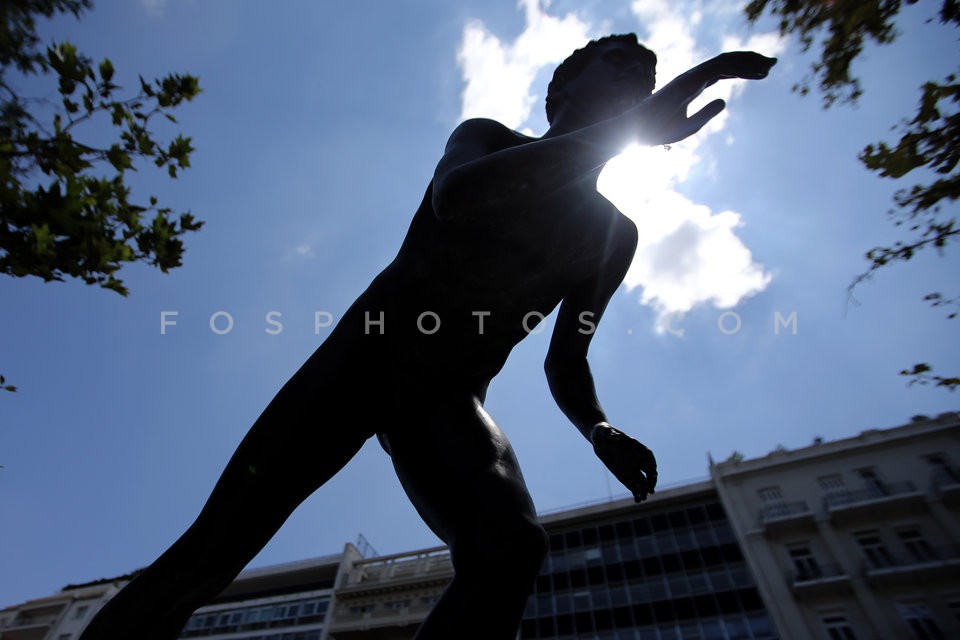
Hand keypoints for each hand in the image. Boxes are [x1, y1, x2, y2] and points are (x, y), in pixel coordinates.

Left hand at [591, 423, 657, 501]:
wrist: (599, 438)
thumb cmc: (603, 431)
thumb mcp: (604, 431)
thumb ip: (610, 434)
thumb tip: (616, 436)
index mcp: (635, 447)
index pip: (648, 456)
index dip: (651, 464)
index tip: (653, 471)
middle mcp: (636, 459)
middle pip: (648, 471)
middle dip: (650, 480)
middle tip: (650, 489)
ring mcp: (631, 468)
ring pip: (642, 481)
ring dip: (644, 490)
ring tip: (643, 498)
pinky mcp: (624, 475)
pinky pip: (633, 486)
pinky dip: (636, 492)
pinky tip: (637, 500)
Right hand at [638, 51, 775, 144]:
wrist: (636, 133)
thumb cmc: (658, 131)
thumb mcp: (689, 125)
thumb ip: (707, 113)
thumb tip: (725, 100)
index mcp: (693, 85)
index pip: (723, 70)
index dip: (744, 68)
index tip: (764, 73)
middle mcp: (694, 76)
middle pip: (728, 62)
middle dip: (751, 61)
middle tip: (773, 65)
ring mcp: (691, 77)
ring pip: (725, 61)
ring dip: (749, 61)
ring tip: (769, 66)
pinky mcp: (689, 81)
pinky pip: (718, 68)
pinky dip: (739, 67)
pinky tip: (755, 71)